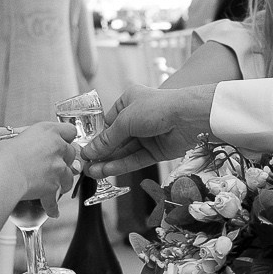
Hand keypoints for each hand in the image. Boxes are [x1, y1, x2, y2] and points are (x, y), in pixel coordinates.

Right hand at [0, 121, 80, 211]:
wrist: (3, 174)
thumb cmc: (2, 155)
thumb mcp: (3, 138)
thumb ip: (10, 138)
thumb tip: (2, 141)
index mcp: (47, 131)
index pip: (69, 130)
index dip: (66, 136)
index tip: (61, 140)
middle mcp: (57, 148)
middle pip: (72, 153)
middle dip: (64, 158)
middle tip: (54, 163)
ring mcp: (58, 168)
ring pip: (69, 175)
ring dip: (62, 180)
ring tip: (53, 184)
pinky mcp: (54, 186)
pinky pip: (56, 199)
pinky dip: (53, 206)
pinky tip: (52, 211)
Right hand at [83, 85, 217, 177]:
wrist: (188, 117)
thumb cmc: (158, 107)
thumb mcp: (125, 121)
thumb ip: (107, 139)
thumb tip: (89, 151)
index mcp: (129, 101)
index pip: (108, 123)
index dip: (96, 138)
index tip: (84, 150)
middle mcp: (138, 117)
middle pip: (115, 139)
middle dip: (100, 153)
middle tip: (85, 165)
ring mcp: (148, 135)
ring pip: (124, 152)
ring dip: (108, 162)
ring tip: (92, 172)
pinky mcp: (156, 150)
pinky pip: (135, 159)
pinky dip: (121, 166)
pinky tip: (107, 171)